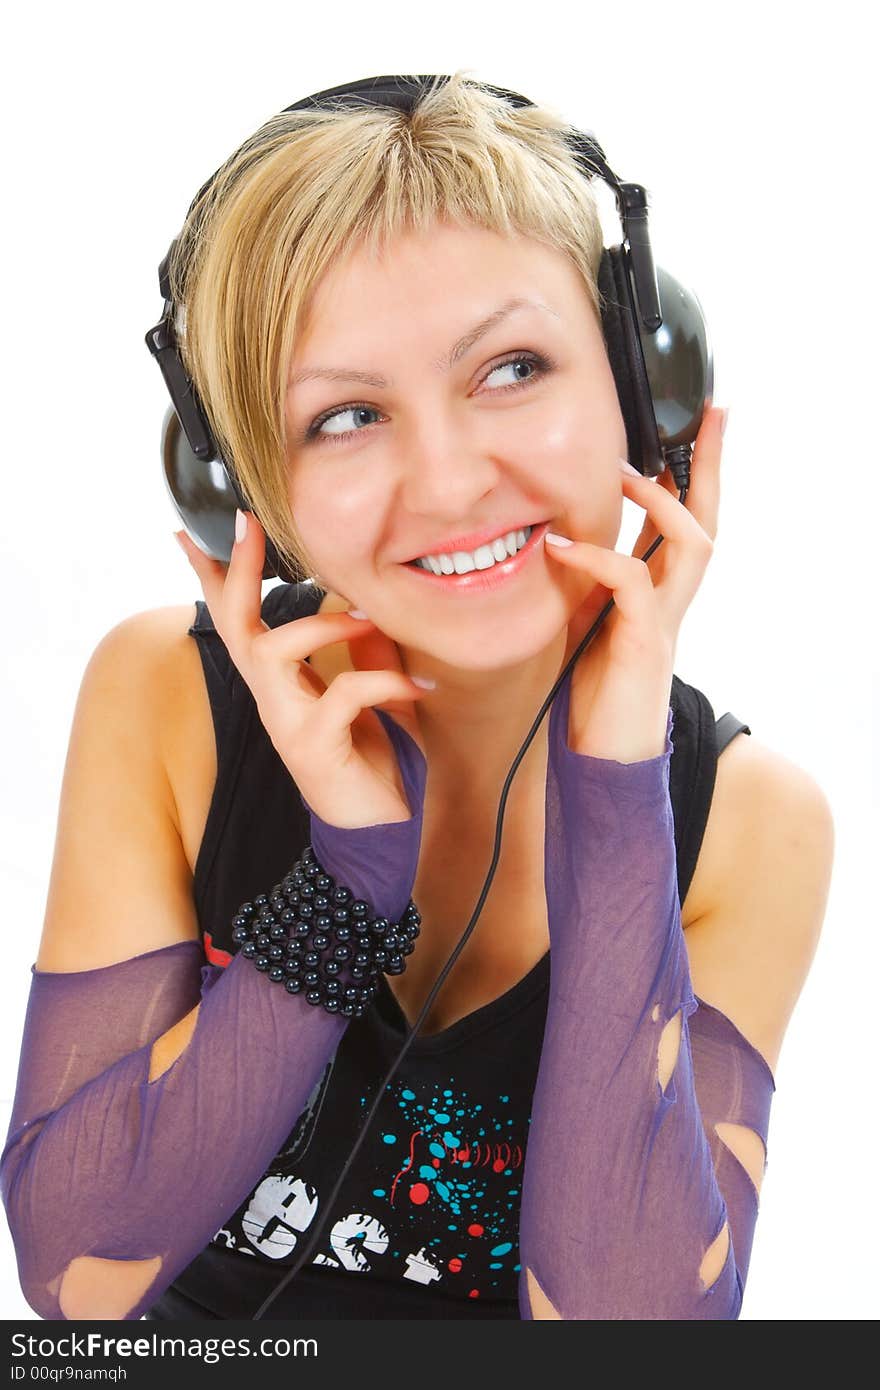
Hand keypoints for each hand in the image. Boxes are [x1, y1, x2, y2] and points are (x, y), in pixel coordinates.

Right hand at [175, 511, 430, 828]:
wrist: (379, 831)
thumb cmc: (374, 760)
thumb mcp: (376, 694)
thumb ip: (370, 652)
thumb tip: (377, 606)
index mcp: (281, 682)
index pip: (238, 620)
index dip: (214, 577)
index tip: (194, 529)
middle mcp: (273, 698)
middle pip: (235, 625)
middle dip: (234, 572)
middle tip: (245, 523)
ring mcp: (287, 724)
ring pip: (272, 652)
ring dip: (321, 624)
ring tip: (368, 618)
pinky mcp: (314, 748)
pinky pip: (342, 697)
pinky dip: (386, 684)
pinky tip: (421, 689)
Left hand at [544, 406, 723, 762]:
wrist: (602, 761)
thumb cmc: (591, 697)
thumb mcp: (583, 623)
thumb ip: (582, 581)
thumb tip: (555, 533)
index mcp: (656, 593)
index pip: (683, 521)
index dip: (692, 473)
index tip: (697, 423)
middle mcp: (671, 602)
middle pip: (706, 520)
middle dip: (708, 465)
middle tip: (711, 414)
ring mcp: (663, 622)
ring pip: (691, 545)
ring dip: (661, 502)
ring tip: (622, 473)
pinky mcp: (643, 644)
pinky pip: (632, 585)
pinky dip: (599, 557)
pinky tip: (562, 546)